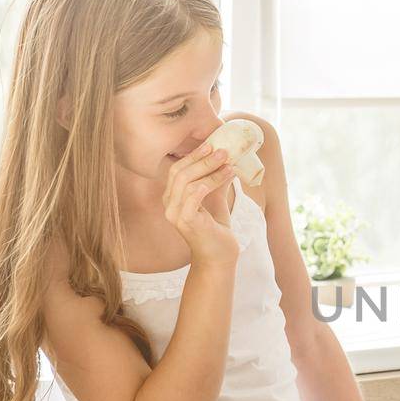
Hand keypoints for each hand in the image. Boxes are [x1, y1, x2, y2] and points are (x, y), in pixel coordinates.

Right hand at [163, 143, 238, 266]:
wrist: (219, 257)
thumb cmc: (216, 229)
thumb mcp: (216, 199)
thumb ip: (216, 181)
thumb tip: (227, 161)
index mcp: (172, 197)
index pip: (177, 169)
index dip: (193, 156)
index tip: (211, 144)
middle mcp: (169, 205)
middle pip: (180, 173)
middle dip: (202, 159)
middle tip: (223, 151)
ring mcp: (175, 214)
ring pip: (188, 183)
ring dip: (211, 170)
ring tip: (230, 164)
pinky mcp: (186, 222)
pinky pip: (192, 198)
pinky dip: (207, 185)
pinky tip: (223, 177)